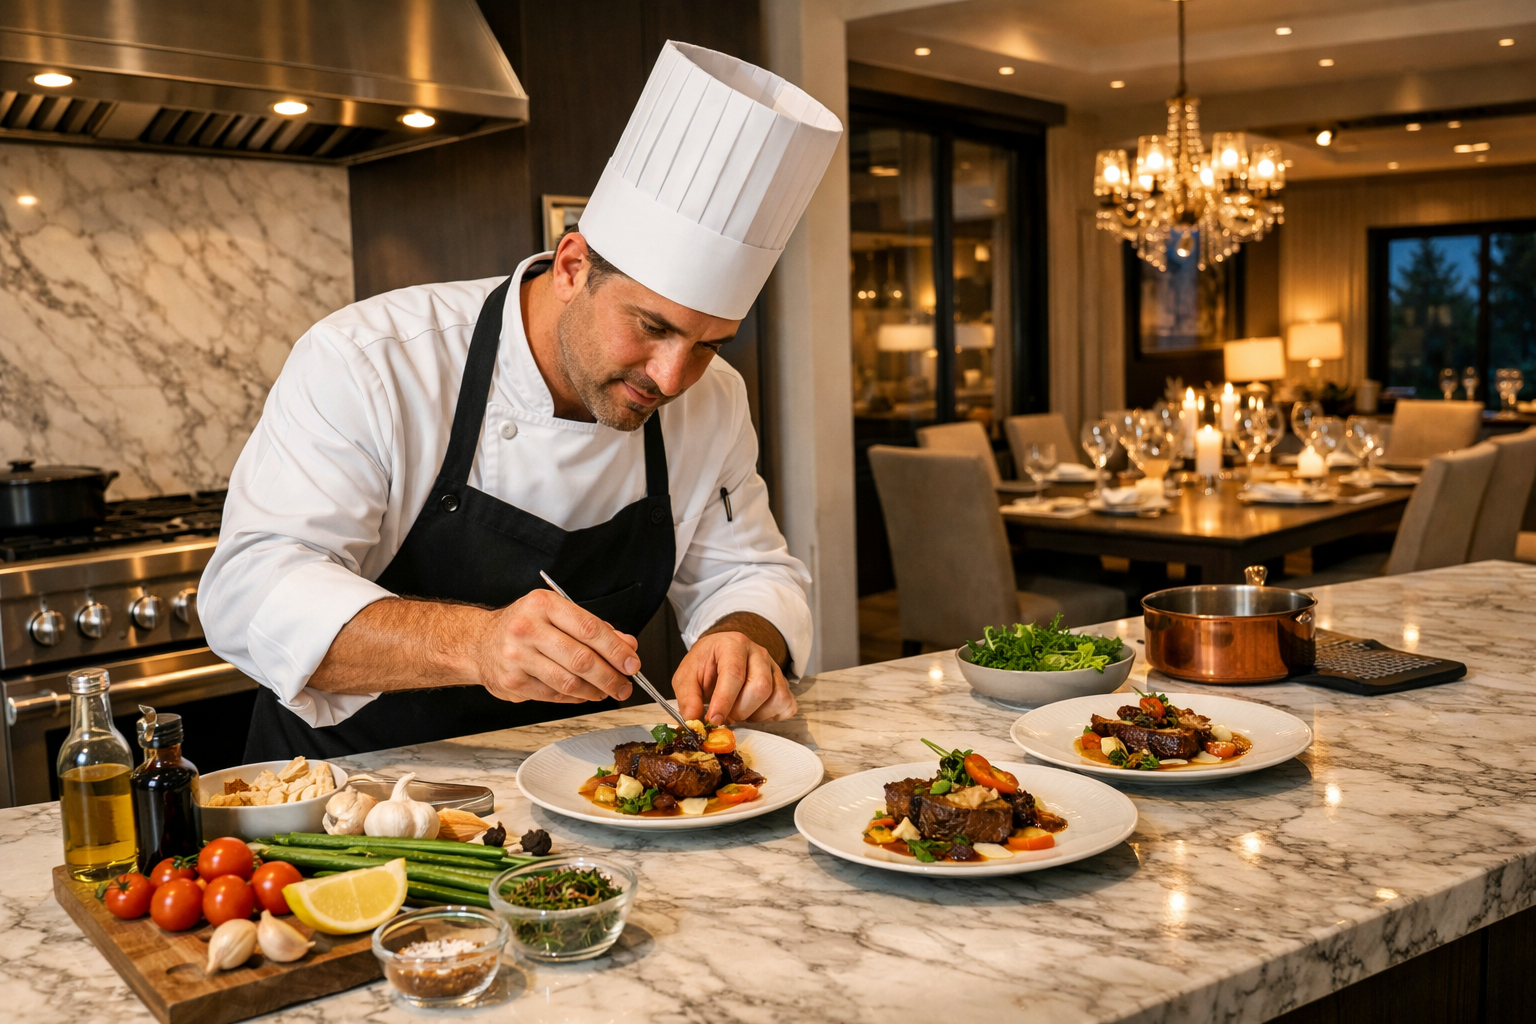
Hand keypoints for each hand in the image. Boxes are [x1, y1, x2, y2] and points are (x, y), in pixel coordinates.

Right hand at [474, 590, 637, 703]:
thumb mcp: (557, 614)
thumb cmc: (524, 626)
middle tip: (624, 685)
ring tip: (606, 692)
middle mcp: (527, 628)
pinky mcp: (513, 682)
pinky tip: (584, 694)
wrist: (478, 643)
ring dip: (594, 691)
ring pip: (568, 682)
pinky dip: (575, 698)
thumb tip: (627, 646)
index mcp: (543, 604)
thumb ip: (594, 628)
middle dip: (610, 676)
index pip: (589, 628)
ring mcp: (517, 657)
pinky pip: (553, 695)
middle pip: (581, 659)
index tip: (632, 663)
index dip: (616, 649)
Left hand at [672, 627, 794, 724]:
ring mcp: (774, 668)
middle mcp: (758, 653)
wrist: (720, 656)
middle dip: (740, 710)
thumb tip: (693, 720)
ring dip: (754, 714)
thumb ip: (687, 697)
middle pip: (760, 687)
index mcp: (732, 645)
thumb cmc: (705, 665)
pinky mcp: (784, 683)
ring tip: (737, 711)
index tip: (714, 719)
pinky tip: (753, 711)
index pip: (734, 673)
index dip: (724, 700)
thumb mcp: (686, 676)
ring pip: (776, 697)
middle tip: (724, 715)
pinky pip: (786, 705)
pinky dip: (770, 716)